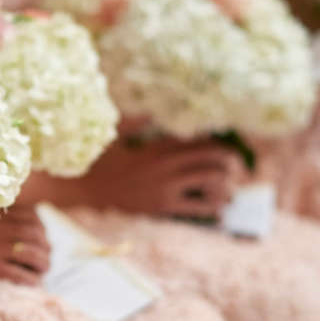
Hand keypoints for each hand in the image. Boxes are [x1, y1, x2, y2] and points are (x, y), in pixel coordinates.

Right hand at [0, 204, 50, 285]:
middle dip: (46, 247)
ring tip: (45, 268)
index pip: (32, 217)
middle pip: (34, 236)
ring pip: (30, 254)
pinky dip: (30, 279)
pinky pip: (17, 274)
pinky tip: (35, 282)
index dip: (43, 229)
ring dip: (43, 263)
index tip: (44, 238)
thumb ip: (9, 219)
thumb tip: (41, 232)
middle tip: (48, 256)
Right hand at [83, 136, 244, 218]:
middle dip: (228, 162)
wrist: (84, 190)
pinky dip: (212, 208)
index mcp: (157, 147)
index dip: (216, 143)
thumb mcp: (113, 135)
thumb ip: (135, 122)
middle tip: (235, 166)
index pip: (197, 142)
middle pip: (210, 160)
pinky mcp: (160, 207)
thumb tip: (152, 111)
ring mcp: (164, 188)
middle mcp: (165, 166)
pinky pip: (195, 208)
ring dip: (224, 185)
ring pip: (209, 182)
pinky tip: (221, 210)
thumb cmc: (96, 161)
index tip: (226, 146)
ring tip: (230, 189)